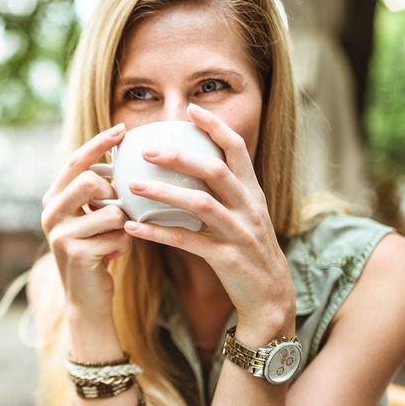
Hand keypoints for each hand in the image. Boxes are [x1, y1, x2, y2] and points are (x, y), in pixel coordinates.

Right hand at [41, 123, 131, 321]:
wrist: (87, 299)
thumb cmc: (97, 251)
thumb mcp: (93, 216)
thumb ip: (98, 191)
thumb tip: (123, 155)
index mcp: (53, 198)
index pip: (75, 161)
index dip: (99, 143)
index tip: (123, 128)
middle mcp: (50, 213)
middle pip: (87, 180)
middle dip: (112, 190)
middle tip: (118, 204)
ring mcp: (60, 234)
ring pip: (109, 211)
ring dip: (123, 224)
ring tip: (116, 237)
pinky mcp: (76, 253)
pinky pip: (117, 236)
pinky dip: (124, 244)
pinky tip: (114, 256)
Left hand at [122, 104, 294, 336]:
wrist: (270, 297)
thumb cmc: (250, 251)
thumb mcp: (246, 214)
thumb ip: (226, 190)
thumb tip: (193, 164)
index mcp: (252, 192)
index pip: (237, 149)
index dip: (215, 126)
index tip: (191, 109)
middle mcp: (248, 207)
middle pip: (216, 171)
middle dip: (181, 157)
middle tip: (148, 150)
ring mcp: (239, 232)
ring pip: (200, 204)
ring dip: (164, 193)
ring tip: (134, 186)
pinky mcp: (226, 258)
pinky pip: (187, 242)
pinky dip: (158, 233)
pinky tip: (134, 227)